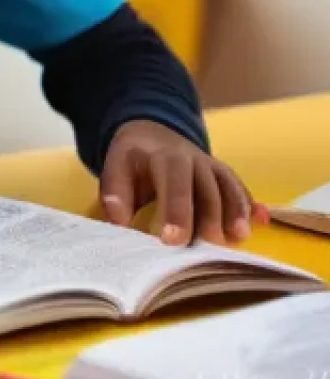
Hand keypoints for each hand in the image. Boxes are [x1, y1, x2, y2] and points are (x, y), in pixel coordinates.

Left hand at [99, 120, 269, 244]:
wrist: (149, 131)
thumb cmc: (131, 159)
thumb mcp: (115, 168)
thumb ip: (115, 194)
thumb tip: (118, 220)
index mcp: (163, 157)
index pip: (173, 183)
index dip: (175, 211)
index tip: (172, 240)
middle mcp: (192, 158)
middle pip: (206, 188)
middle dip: (209, 217)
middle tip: (208, 247)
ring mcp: (210, 165)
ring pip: (227, 187)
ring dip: (235, 212)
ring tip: (239, 238)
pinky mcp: (222, 174)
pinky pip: (239, 187)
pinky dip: (250, 204)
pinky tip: (263, 220)